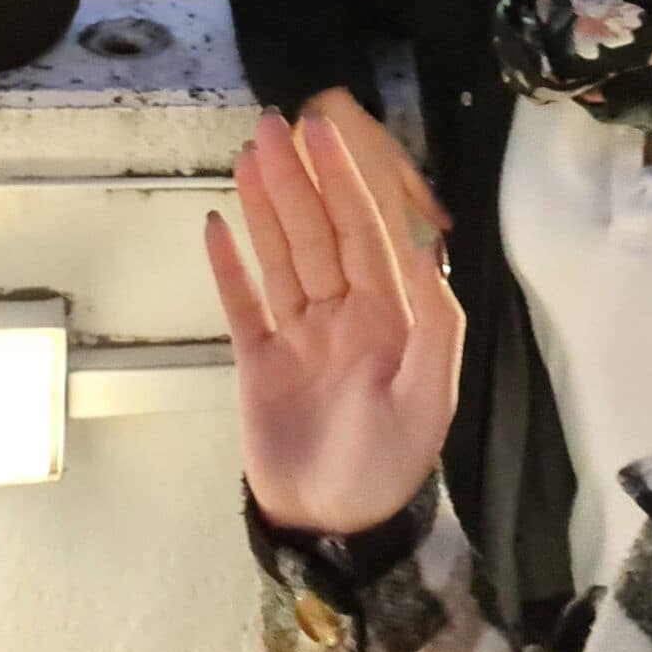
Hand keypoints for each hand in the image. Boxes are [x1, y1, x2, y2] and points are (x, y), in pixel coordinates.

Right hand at [204, 110, 463, 534]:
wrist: (334, 527)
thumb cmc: (387, 466)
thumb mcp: (429, 397)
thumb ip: (435, 320)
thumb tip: (428, 248)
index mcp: (389, 315)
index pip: (363, 232)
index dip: (343, 181)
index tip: (322, 136)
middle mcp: (343, 313)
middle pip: (316, 232)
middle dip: (298, 178)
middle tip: (273, 124)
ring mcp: (298, 334)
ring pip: (280, 255)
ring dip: (265, 205)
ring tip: (248, 155)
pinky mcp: (258, 361)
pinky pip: (241, 303)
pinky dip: (227, 266)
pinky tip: (216, 225)